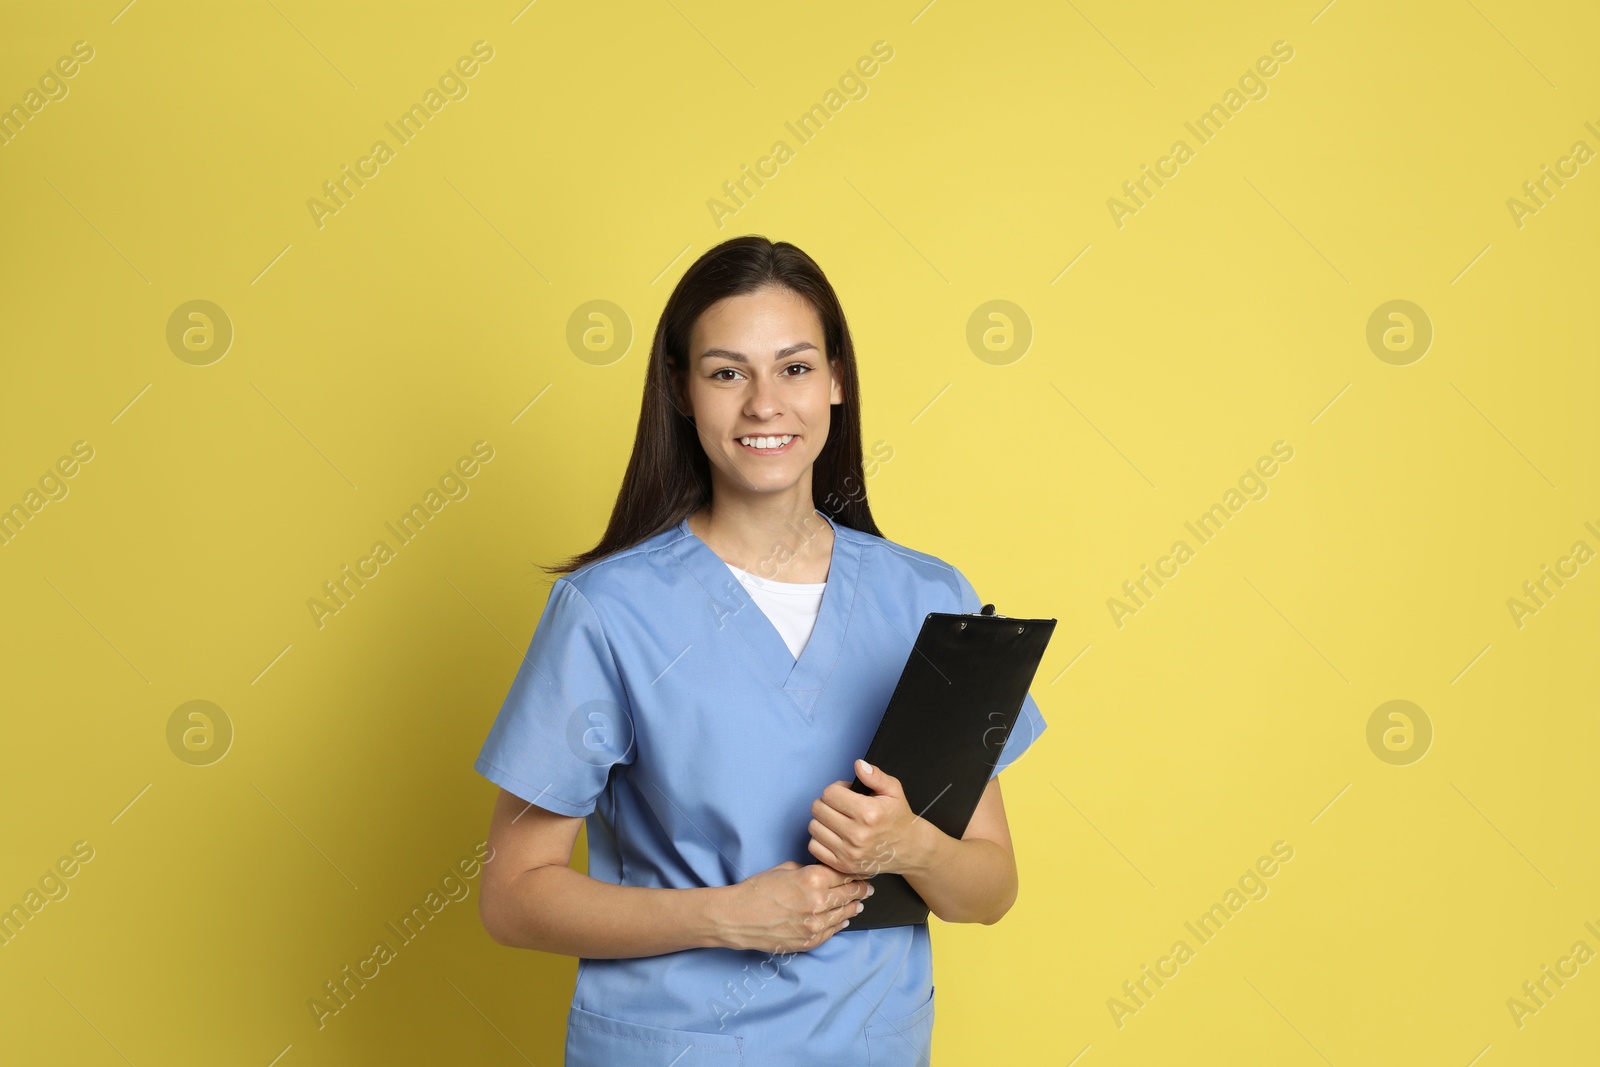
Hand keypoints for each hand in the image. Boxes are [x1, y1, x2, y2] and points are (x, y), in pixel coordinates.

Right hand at [712, 861, 872, 953]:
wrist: (738, 917)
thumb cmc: (757, 889)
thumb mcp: (785, 868)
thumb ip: (810, 871)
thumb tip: (826, 873)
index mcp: (814, 879)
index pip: (846, 874)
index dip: (857, 872)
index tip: (863, 872)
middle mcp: (819, 902)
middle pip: (851, 894)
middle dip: (861, 889)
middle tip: (868, 887)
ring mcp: (816, 924)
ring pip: (845, 914)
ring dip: (853, 907)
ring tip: (859, 903)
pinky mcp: (810, 941)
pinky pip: (833, 931)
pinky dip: (840, 923)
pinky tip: (843, 919)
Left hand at [808, 759, 931, 877]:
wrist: (909, 849)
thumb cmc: (898, 818)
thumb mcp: (893, 791)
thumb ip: (875, 775)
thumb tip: (858, 765)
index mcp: (868, 813)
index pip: (830, 793)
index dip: (836, 789)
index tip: (845, 793)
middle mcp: (857, 834)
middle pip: (818, 809)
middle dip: (826, 802)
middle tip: (840, 805)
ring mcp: (849, 852)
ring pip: (814, 827)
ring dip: (822, 820)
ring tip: (837, 820)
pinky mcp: (843, 865)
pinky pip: (814, 847)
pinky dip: (820, 839)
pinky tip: (833, 835)